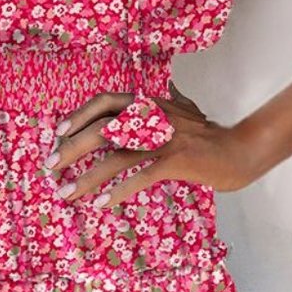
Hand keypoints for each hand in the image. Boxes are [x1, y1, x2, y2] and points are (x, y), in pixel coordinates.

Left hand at [43, 80, 264, 204]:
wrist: (241, 151)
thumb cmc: (209, 135)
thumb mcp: (186, 110)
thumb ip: (172, 99)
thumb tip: (169, 88)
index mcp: (149, 103)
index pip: (105, 102)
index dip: (79, 115)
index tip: (57, 132)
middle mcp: (152, 116)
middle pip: (101, 130)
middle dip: (70, 149)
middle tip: (50, 168)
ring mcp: (164, 138)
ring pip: (116, 157)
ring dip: (87, 177)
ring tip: (67, 193)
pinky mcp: (177, 160)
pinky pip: (140, 176)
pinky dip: (118, 190)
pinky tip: (101, 203)